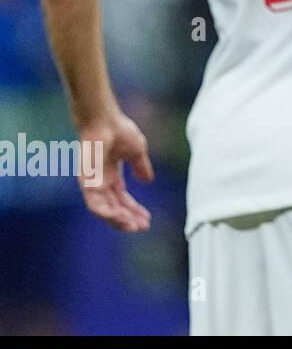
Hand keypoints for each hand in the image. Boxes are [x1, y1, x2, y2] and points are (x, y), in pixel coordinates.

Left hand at [78, 111, 154, 232]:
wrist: (104, 121)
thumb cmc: (119, 130)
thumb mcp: (137, 152)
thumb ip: (141, 167)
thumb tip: (148, 180)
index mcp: (111, 175)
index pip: (122, 199)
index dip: (134, 210)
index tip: (147, 219)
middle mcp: (100, 182)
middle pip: (114, 207)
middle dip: (128, 218)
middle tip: (142, 227)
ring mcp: (93, 183)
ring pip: (104, 210)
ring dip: (118, 220)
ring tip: (133, 227)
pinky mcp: (87, 182)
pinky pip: (95, 204)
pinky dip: (107, 213)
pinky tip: (120, 218)